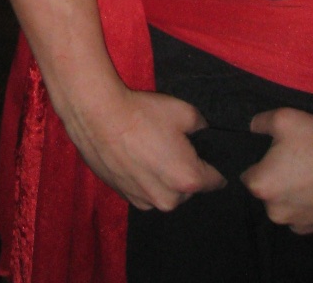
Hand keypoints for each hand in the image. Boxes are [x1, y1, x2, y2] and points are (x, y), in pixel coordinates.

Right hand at [65, 83, 224, 212]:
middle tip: (173, 147)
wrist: (97, 116)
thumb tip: (204, 131)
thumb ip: (201, 126)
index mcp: (188, 180)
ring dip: (163, 178)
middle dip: (185, 171)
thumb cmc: (143, 114)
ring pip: (165, 192)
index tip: (210, 157)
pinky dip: (144, 179)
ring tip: (150, 150)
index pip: (214, 181)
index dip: (214, 166)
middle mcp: (168, 199)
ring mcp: (144, 201)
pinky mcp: (124, 196)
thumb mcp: (183, 111)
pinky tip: (134, 156)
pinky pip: (144, 191)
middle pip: (188, 188)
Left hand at [241, 107, 312, 233]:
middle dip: (279, 179)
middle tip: (299, 160)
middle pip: (270, 193)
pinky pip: (311, 215)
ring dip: (297, 194)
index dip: (261, 162)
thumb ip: (260, 123)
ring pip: (290, 206)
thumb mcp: (283, 118)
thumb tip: (253, 127)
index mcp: (262, 186)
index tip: (275, 154)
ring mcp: (302, 224)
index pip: (249, 175)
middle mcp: (277, 212)